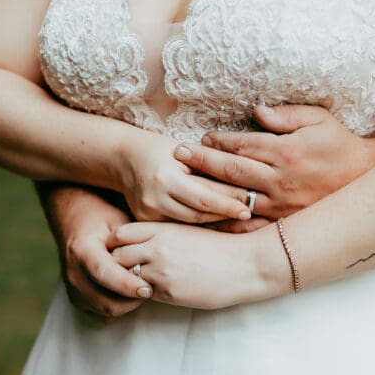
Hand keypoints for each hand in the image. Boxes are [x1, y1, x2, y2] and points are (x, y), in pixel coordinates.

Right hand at [45, 186, 152, 321]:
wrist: (74, 217)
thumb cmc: (101, 215)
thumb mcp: (118, 220)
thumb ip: (134, 241)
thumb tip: (159, 257)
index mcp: (83, 251)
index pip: (105, 275)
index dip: (127, 286)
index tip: (148, 289)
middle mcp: (73, 273)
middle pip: (106, 301)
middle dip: (132, 300)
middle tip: (151, 288)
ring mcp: (72, 288)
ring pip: (106, 312)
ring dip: (127, 305)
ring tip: (140, 289)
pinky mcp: (76, 297)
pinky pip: (100, 314)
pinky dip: (117, 308)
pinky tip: (128, 294)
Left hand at [107, 221, 288, 309]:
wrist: (247, 263)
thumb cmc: (221, 247)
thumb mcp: (188, 232)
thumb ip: (163, 236)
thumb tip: (142, 245)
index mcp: (162, 229)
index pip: (120, 234)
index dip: (117, 244)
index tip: (123, 252)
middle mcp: (157, 247)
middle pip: (116, 255)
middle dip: (117, 264)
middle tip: (124, 272)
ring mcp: (161, 270)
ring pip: (126, 277)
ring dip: (129, 282)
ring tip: (138, 285)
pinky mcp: (169, 292)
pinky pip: (143, 294)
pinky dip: (144, 295)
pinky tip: (155, 293)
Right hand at [118, 131, 253, 223]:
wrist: (124, 158)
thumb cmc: (161, 150)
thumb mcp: (186, 153)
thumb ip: (209, 169)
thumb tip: (244, 184)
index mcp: (165, 177)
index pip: (205, 198)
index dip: (229, 205)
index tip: (250, 209)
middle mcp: (154, 198)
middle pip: (198, 214)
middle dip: (225, 215)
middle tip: (249, 216)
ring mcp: (147, 212)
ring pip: (189, 223)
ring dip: (214, 222)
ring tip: (235, 220)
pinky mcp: (145, 220)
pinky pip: (176, 225)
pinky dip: (196, 224)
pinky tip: (213, 223)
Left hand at [172, 104, 374, 224]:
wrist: (366, 179)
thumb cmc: (340, 145)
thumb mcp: (317, 119)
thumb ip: (284, 115)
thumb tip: (255, 110)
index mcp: (286, 152)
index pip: (242, 145)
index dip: (217, 142)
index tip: (199, 139)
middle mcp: (280, 180)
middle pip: (232, 171)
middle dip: (202, 163)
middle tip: (178, 156)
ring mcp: (280, 204)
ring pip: (236, 199)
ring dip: (208, 192)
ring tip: (185, 187)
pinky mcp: (284, 221)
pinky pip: (251, 225)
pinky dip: (229, 224)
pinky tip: (210, 222)